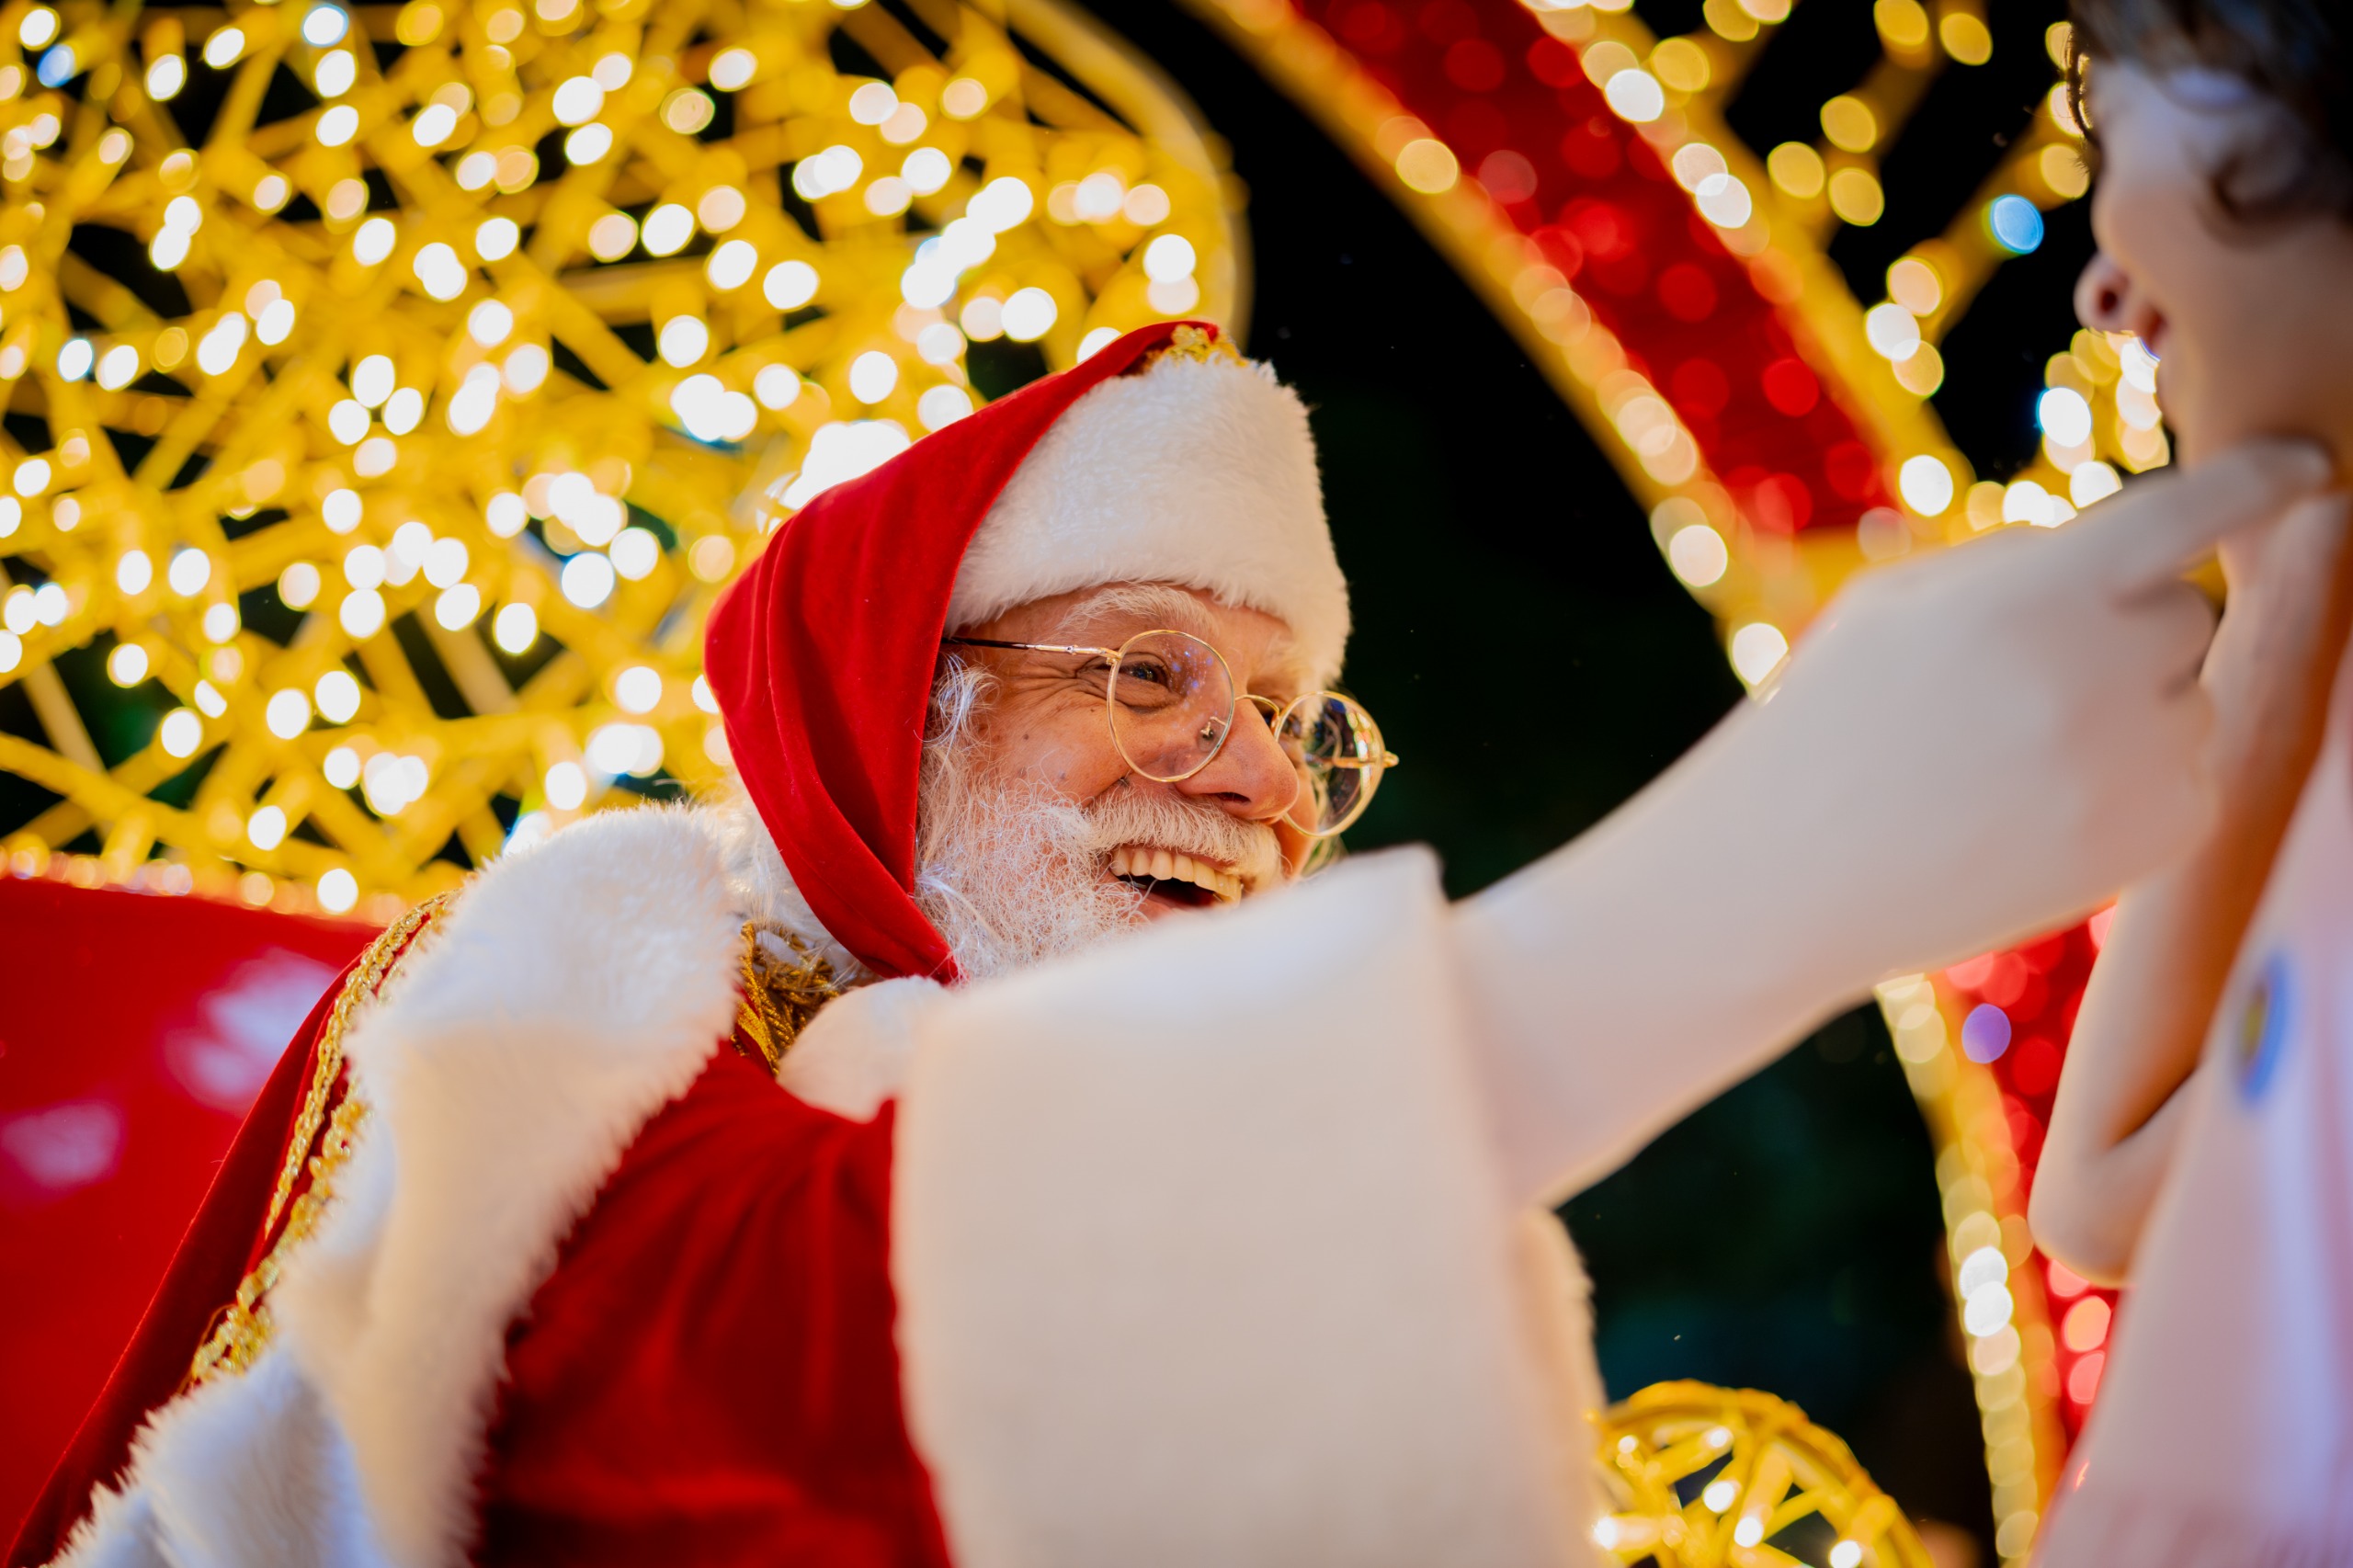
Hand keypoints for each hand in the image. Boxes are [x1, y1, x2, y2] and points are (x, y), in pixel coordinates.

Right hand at [1747, 437, 2333, 979]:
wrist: (1786, 878)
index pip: (2185, 510)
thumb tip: (2140, 554)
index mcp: (2030, 593)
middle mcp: (2100, 673)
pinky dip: (2134, 785)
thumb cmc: (1828, 723)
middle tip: (2011, 690)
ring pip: (2191, 698)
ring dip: (2127, 712)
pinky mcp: (2158, 840)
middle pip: (2184, 613)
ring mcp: (2135, 764)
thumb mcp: (1895, 605)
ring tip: (2006, 765)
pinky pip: (2192, 776)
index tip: (2310, 464)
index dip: (2259, 478)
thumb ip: (2021, 561)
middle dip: (2119, 632)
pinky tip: (2037, 811)